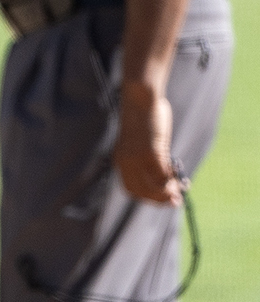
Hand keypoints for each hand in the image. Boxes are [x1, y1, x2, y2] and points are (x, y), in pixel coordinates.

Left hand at [116, 86, 184, 204]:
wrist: (140, 99)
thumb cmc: (144, 118)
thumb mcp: (142, 141)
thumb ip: (148, 157)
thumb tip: (164, 174)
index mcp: (121, 160)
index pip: (131, 189)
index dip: (147, 198)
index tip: (162, 200)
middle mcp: (126, 162)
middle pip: (142, 191)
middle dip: (159, 199)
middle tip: (176, 201)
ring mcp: (137, 158)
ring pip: (153, 185)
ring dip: (168, 193)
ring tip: (181, 191)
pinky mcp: (150, 151)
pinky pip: (162, 174)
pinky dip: (172, 181)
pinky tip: (180, 180)